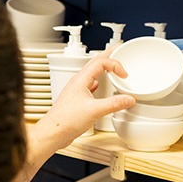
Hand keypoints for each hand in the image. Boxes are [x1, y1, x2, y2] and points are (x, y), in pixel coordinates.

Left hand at [22, 48, 134, 180]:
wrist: (53, 132)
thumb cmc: (65, 120)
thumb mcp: (95, 111)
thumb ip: (114, 104)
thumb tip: (128, 98)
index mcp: (81, 80)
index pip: (100, 62)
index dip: (115, 64)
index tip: (124, 74)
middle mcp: (78, 82)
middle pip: (95, 62)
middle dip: (108, 54)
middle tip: (119, 49)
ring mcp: (77, 90)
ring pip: (92, 73)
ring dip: (103, 67)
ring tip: (112, 65)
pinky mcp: (77, 100)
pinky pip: (90, 85)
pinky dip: (98, 81)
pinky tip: (100, 87)